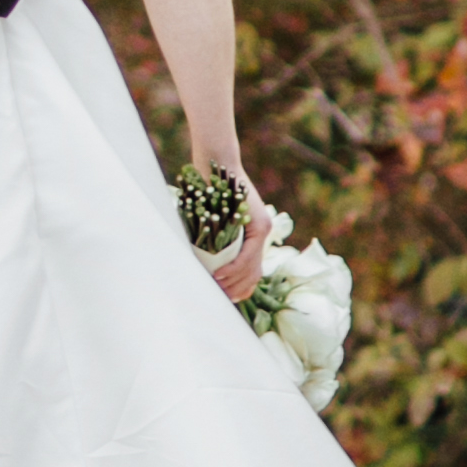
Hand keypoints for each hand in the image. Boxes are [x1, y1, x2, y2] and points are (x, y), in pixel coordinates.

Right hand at [215, 179, 273, 304]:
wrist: (218, 166)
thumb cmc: (210, 192)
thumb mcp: (215, 220)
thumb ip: (216, 239)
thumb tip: (204, 263)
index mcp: (253, 236)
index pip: (252, 273)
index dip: (240, 289)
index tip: (226, 298)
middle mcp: (262, 236)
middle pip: (253, 275)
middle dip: (236, 291)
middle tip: (219, 300)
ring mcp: (263, 231)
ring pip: (251, 269)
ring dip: (233, 283)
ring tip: (216, 290)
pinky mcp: (258, 226)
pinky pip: (247, 256)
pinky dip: (234, 269)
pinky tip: (220, 276)